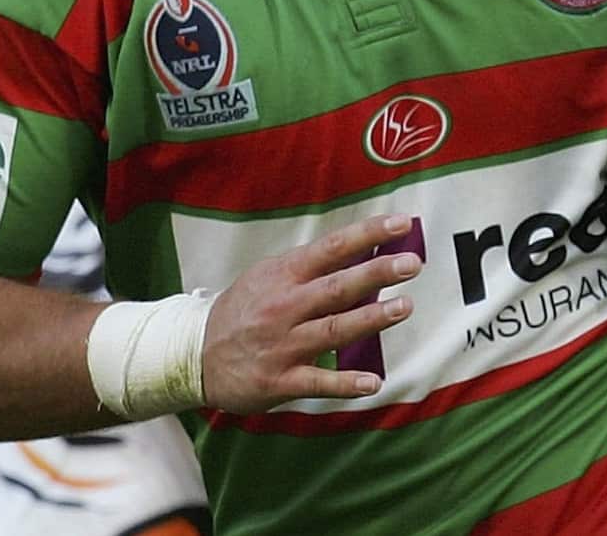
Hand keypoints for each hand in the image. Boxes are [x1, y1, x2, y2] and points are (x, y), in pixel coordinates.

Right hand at [201, 213, 421, 413]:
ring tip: (404, 307)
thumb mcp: (269, 276)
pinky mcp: (280, 380)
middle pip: (338, 287)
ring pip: (334, 330)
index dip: (368, 234)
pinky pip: (319, 382)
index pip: (332, 247)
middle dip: (377, 273)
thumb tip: (360, 248)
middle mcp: (286, 306)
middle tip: (412, 263)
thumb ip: (311, 266)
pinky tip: (373, 382)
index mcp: (285, 275)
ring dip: (371, 319)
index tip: (401, 224)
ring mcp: (284, 344)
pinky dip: (346, 383)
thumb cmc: (242, 309)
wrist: (194, 355)